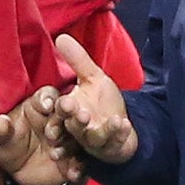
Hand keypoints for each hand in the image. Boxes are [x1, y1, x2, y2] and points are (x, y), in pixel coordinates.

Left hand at [0, 85, 80, 184]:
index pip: (47, 96)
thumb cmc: (7, 146)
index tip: (46, 106)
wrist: (17, 174)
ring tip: (56, 154)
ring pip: (77, 136)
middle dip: (69, 115)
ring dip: (70, 143)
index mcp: (40, 105)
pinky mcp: (75, 157)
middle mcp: (58, 118)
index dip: (47, 99)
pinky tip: (72, 173)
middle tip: (63, 125)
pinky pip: (81, 160)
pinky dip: (78, 167)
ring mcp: (69, 138)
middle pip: (68, 112)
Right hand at [54, 35, 135, 164]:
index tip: (65, 104)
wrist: (120, 125)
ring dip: (100, 131)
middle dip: (76, 122)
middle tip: (82, 114)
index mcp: (68, 111)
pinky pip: (113, 144)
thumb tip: (61, 36)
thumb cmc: (102, 102)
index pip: (59, 110)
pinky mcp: (109, 149)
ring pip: (91, 139)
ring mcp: (93, 141)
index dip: (60, 109)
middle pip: (72, 127)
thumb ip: (78, 60)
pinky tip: (124, 124)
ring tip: (113, 121)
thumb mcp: (93, 78)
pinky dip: (118, 134)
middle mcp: (77, 128)